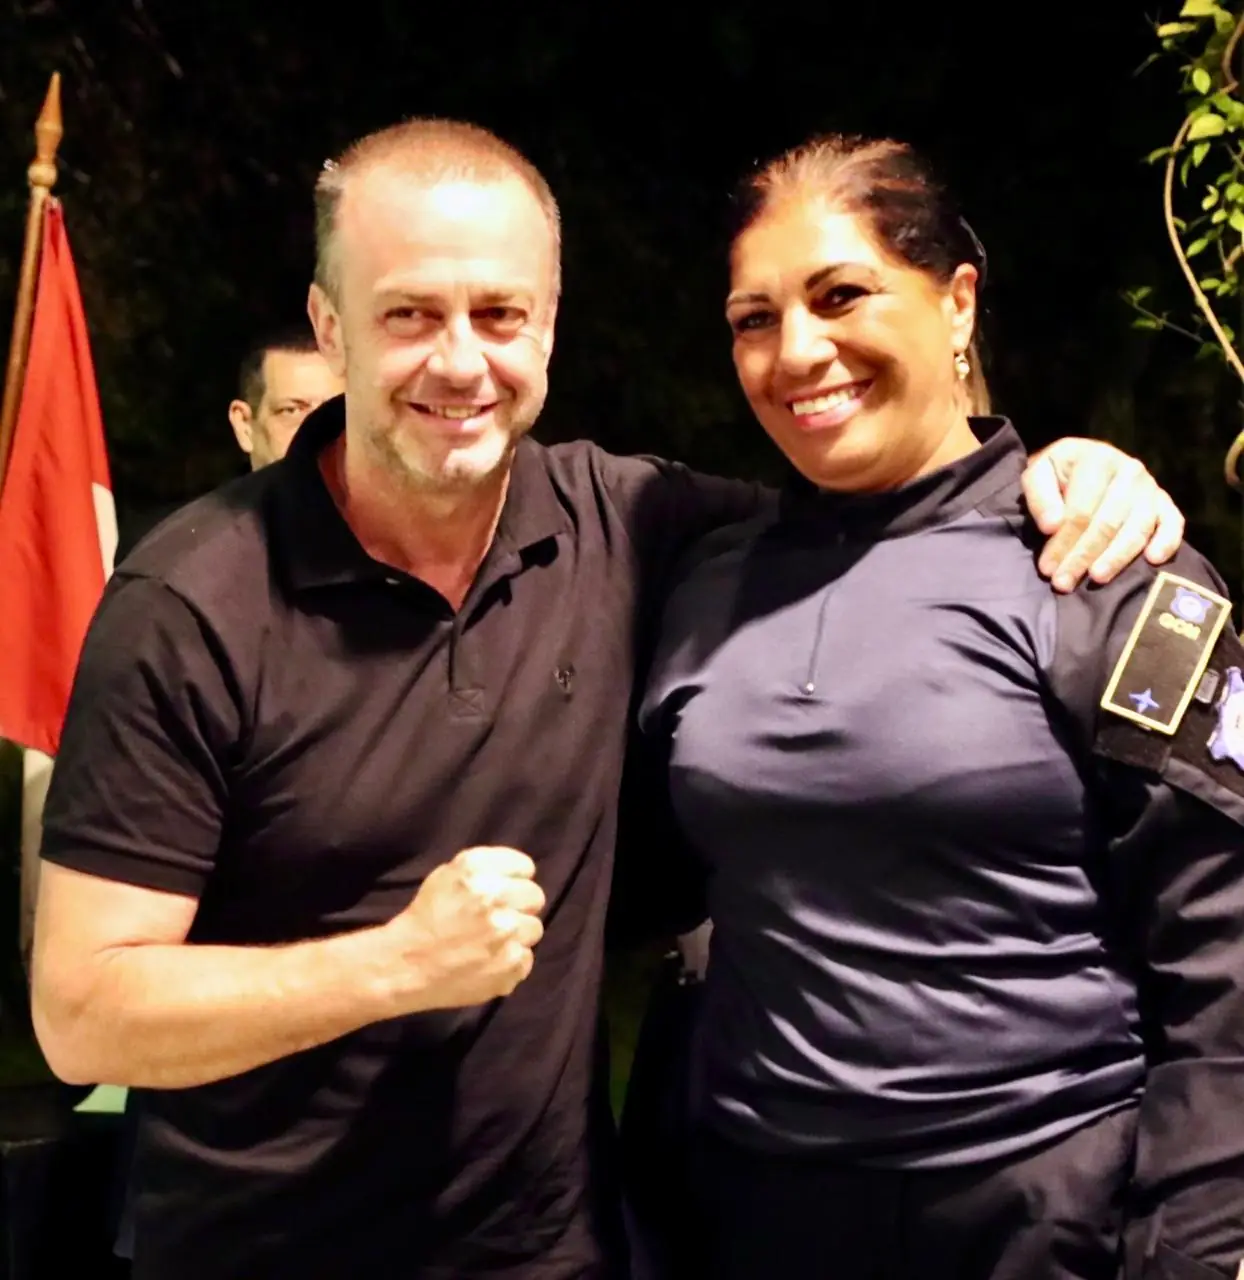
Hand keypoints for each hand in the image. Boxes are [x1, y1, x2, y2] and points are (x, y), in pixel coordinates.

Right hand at [388, 846, 544, 1011]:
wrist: (407, 966)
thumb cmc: (427, 916)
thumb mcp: (447, 874)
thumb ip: (486, 866)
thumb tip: (523, 872)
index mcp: (477, 872)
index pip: (525, 867)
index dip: (514, 879)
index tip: (503, 889)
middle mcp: (495, 900)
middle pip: (535, 897)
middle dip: (519, 905)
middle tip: (498, 917)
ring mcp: (506, 936)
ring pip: (534, 929)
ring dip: (517, 934)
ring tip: (492, 941)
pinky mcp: (510, 968)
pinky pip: (526, 959)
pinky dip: (511, 962)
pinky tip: (489, 961)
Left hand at [1021, 438, 1184, 591]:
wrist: (1080, 464)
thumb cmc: (1056, 474)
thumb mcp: (1038, 475)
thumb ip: (1040, 498)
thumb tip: (1052, 525)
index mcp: (1097, 459)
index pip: (1081, 510)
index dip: (1063, 541)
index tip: (1047, 567)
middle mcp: (1129, 470)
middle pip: (1108, 523)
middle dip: (1083, 556)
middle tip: (1063, 583)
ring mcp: (1150, 487)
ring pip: (1137, 529)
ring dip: (1116, 558)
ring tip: (1096, 578)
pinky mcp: (1164, 502)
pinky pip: (1173, 523)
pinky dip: (1167, 541)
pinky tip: (1153, 560)